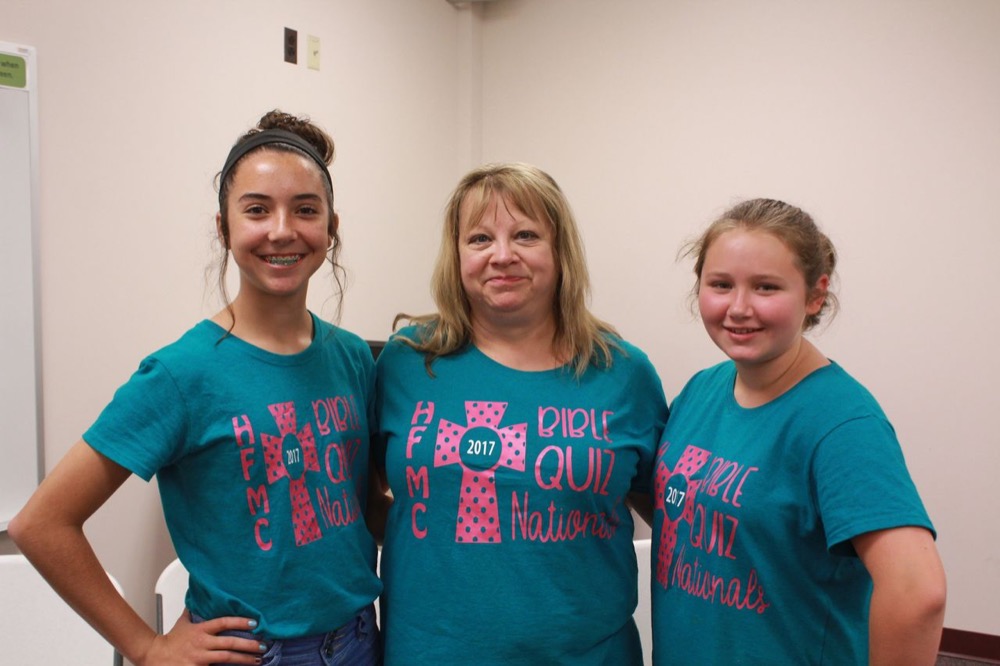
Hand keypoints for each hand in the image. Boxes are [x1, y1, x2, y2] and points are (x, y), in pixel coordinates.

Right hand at [139, 610, 266, 664]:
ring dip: (244, 659)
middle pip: (229, 643)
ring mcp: (199, 658)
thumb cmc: (170, 641)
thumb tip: (196, 597)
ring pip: (226, 658)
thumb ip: (192, 612)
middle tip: (263, 646)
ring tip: (257, 659)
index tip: (255, 623)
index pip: (223, 623)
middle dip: (249, 645)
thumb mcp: (182, 623)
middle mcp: (202, 643)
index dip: (240, 622)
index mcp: (201, 630)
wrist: (155, 657)